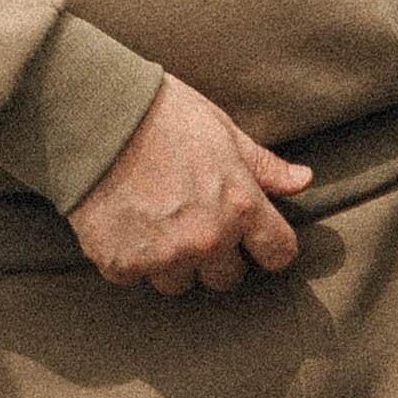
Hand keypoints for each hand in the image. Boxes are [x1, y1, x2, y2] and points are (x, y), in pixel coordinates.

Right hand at [68, 73, 313, 294]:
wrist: (95, 117)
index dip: (270, 246)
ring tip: (155, 218)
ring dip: (172, 260)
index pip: (279, 253)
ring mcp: (164, 256)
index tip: (258, 240)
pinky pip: (137, 277)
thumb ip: (263, 166)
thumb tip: (302, 181)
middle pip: (227, 278)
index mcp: (240, 205)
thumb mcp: (223, 132)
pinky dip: (132, 257)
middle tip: (193, 219)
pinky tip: (125, 222)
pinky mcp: (122, 265)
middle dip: (216, 256)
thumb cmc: (163, 116)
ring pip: (180, 282)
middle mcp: (207, 238)